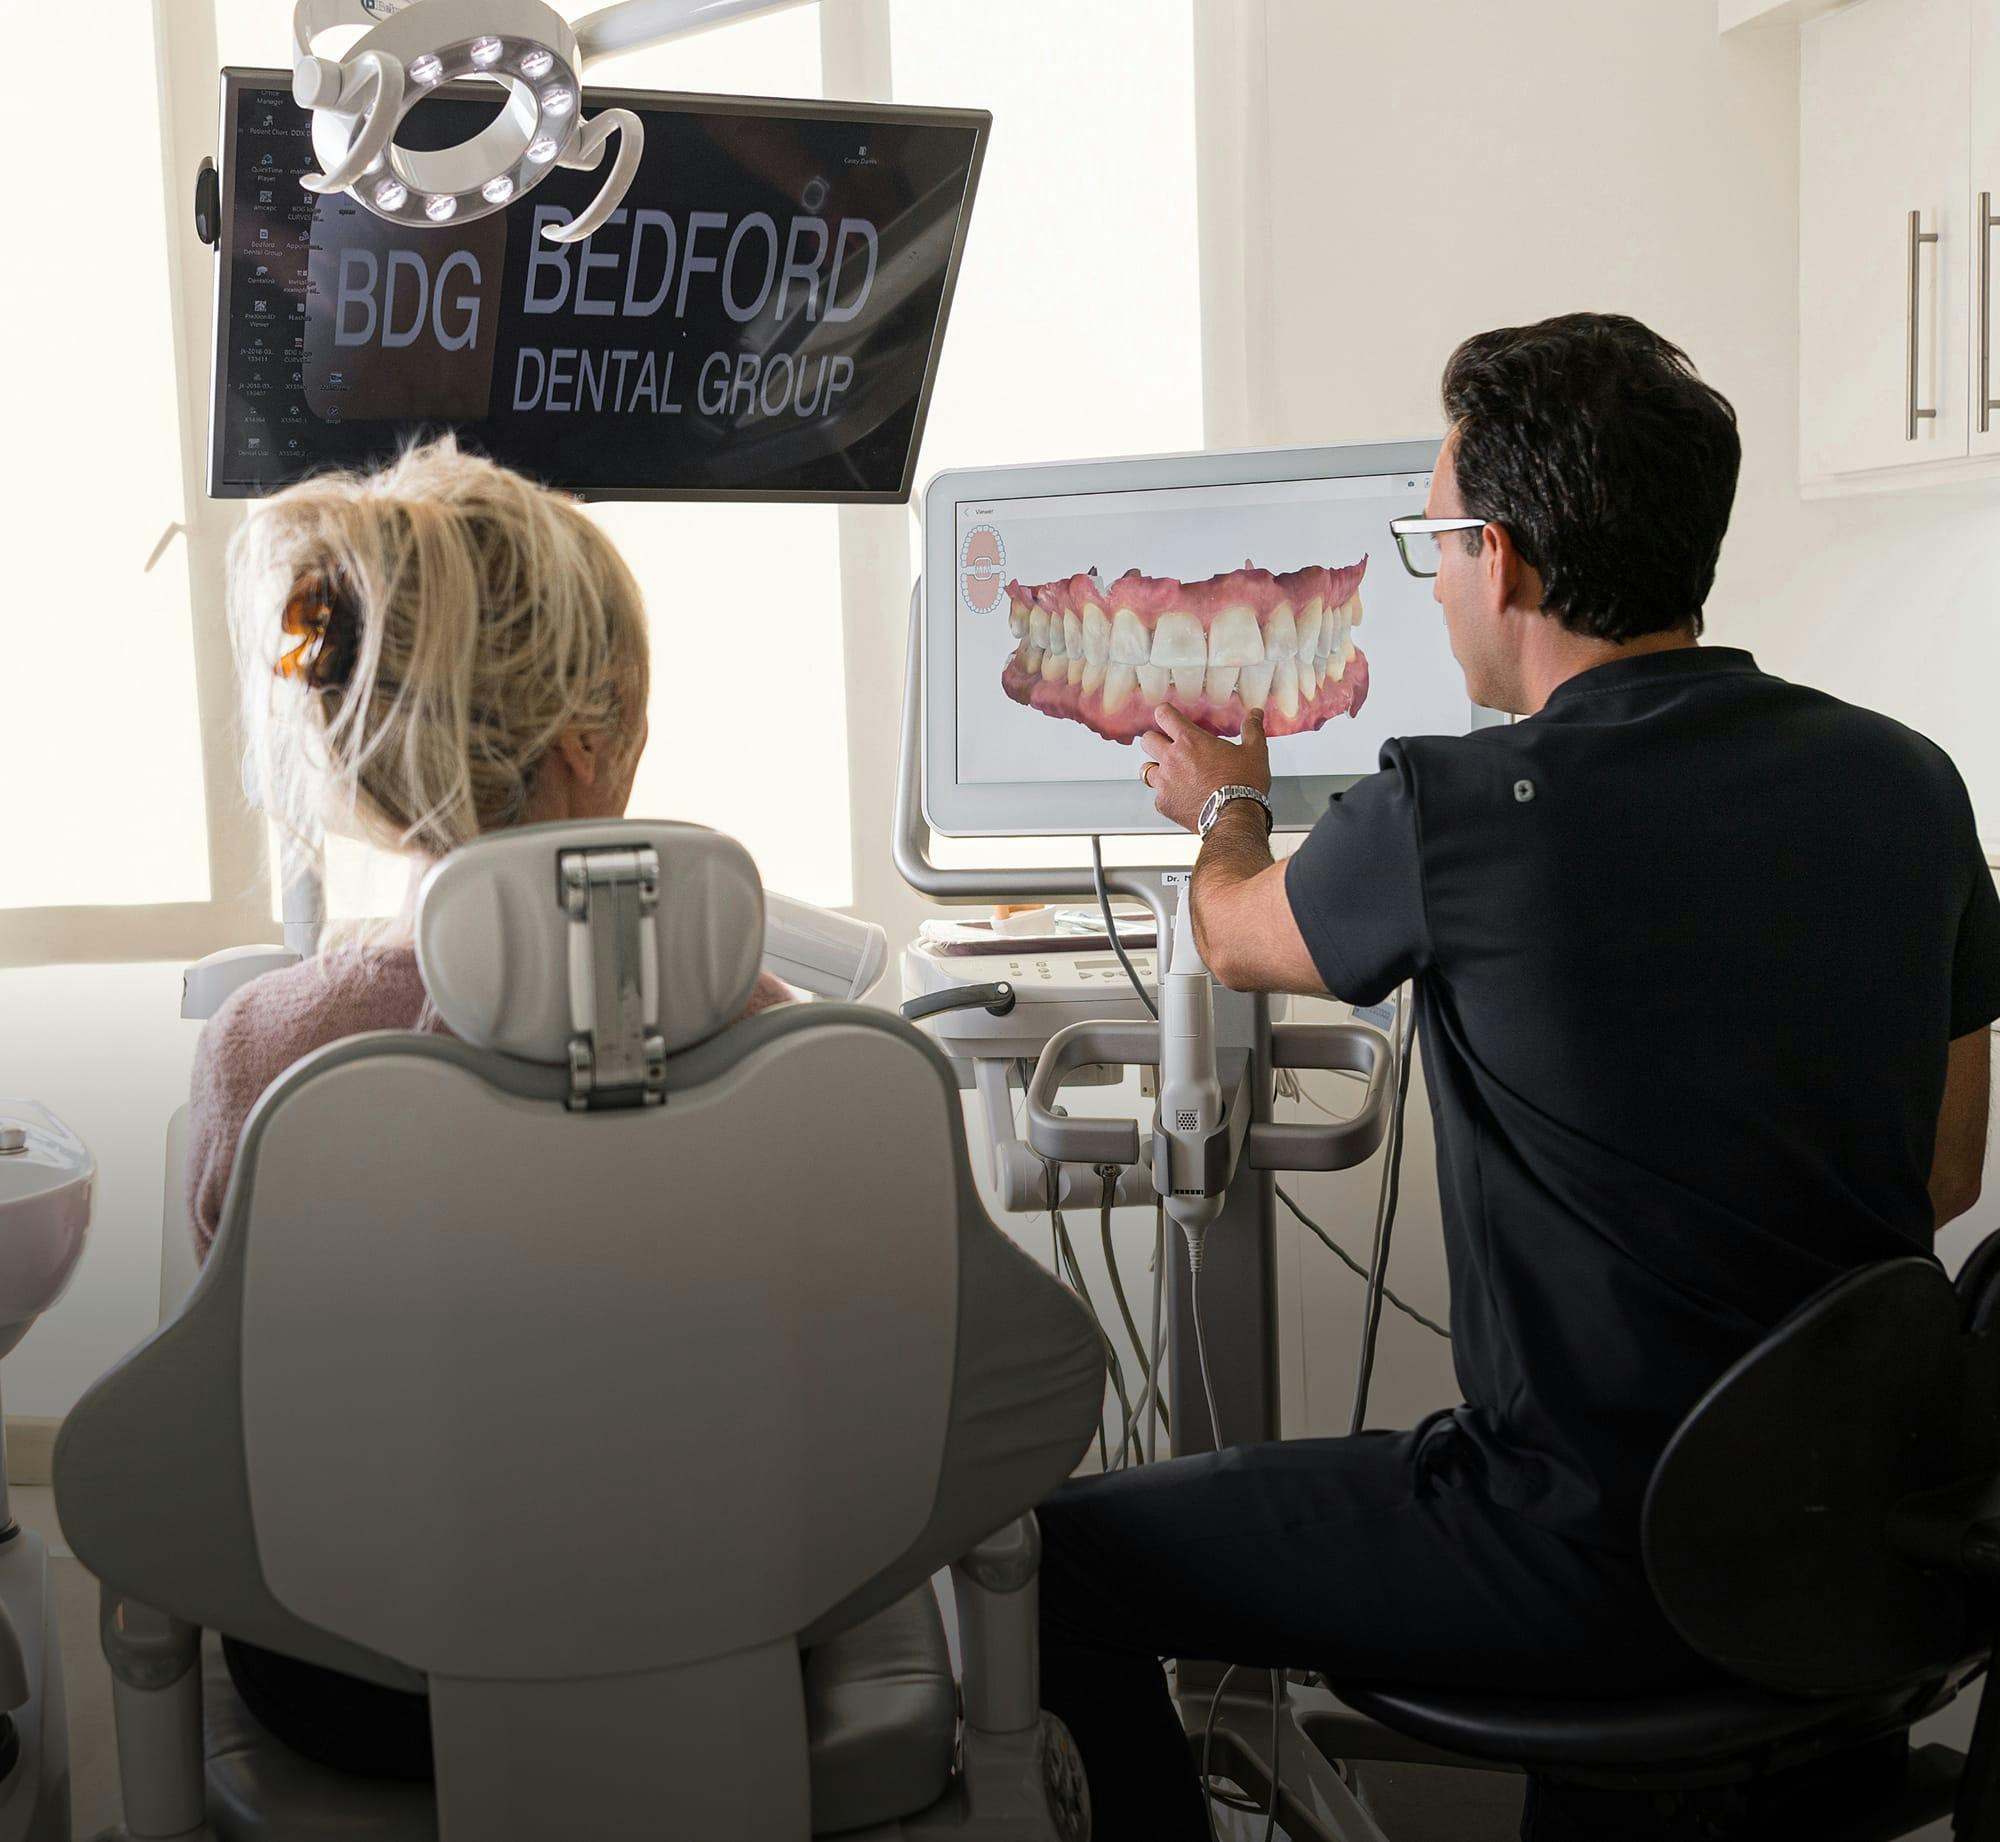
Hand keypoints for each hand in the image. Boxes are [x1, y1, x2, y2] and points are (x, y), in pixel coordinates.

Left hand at [1139, 706, 1270, 833]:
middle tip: (1169, 746)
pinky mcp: (1164, 804)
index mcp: (1190, 741)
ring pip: (1146, 769)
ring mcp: (1165, 782)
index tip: (1168, 716)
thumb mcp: (1254, 752)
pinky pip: (1157, 796)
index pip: (1164, 715)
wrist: (1235, 817)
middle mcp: (1172, 759)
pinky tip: (1180, 796)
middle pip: (1147, 740)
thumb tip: (1255, 715)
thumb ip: (1252, 729)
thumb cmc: (1243, 785)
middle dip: (1156, 740)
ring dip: (1156, 768)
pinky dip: (1166, 795)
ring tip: (1170, 772)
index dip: (1165, 713)